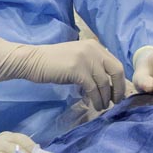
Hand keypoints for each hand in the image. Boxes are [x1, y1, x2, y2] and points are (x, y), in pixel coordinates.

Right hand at [0, 34, 125, 110]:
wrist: (33, 61)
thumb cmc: (53, 64)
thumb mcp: (77, 60)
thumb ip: (92, 67)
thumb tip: (107, 86)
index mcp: (95, 46)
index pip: (116, 64)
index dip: (120, 81)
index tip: (117, 94)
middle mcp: (93, 49)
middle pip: (115, 71)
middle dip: (118, 89)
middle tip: (115, 102)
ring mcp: (86, 58)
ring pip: (104, 82)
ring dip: (104, 98)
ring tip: (102, 107)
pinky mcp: (77, 69)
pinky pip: (92, 88)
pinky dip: (95, 99)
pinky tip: (93, 105)